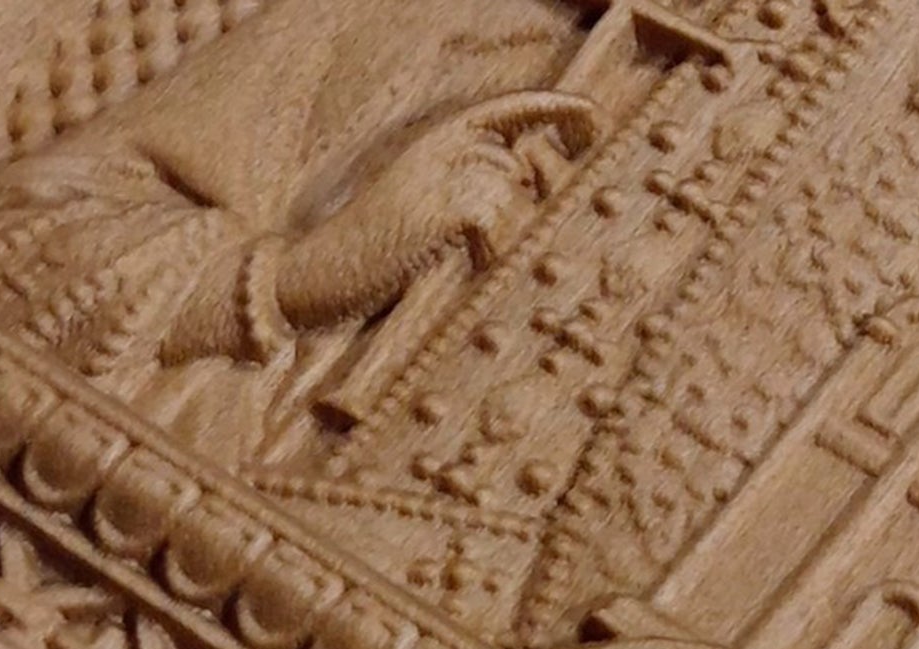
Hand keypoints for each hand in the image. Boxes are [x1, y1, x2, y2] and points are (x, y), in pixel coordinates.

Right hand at [276, 91, 601, 329]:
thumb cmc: (380, 245)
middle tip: (521, 227)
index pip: (505, 110)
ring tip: (457, 253)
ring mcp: (442, 175)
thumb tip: (529, 181)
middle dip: (535, 197)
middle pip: (519, 163)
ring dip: (498, 235)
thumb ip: (473, 181)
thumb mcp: (427, 200)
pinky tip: (457, 263)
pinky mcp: (444, 208)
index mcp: (436, 139)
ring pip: (510, 196)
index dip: (553, 109)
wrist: (325, 269)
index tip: (592, 117)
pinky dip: (484, 253)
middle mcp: (440, 147)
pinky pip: (494, 225)